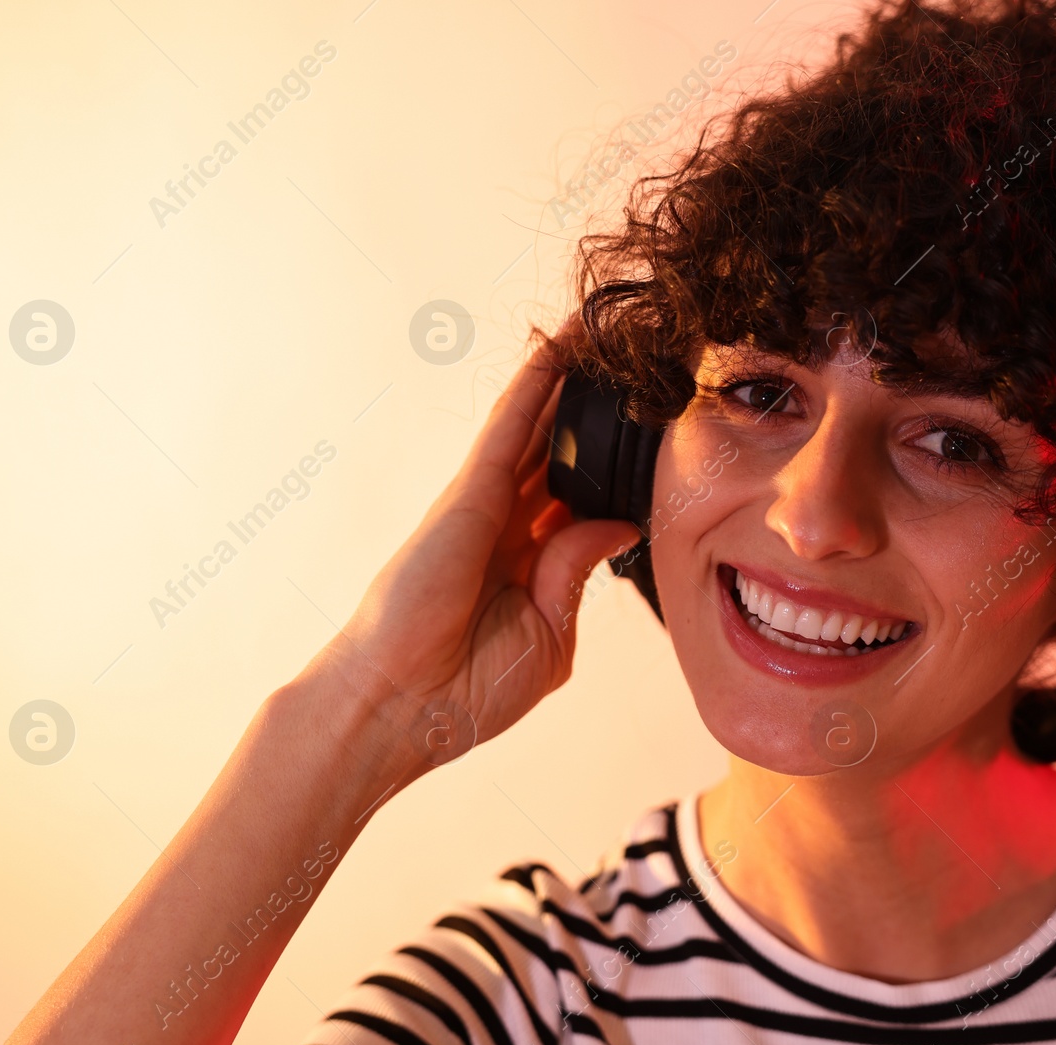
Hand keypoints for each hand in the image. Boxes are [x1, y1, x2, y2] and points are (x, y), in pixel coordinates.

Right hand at [295, 314, 642, 767]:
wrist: (404, 710)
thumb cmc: (464, 691)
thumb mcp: (548, 637)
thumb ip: (576, 572)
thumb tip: (619, 524)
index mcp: (528, 563)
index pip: (578, 496)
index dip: (611, 461)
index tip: (650, 428)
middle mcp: (508, 524)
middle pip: (557, 448)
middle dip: (591, 404)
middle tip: (632, 354)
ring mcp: (486, 505)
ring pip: (535, 424)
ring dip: (565, 374)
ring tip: (600, 324)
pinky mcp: (469, 495)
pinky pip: (509, 428)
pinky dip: (533, 384)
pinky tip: (557, 345)